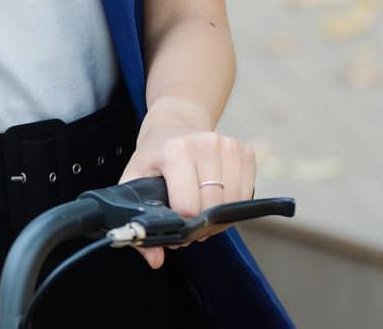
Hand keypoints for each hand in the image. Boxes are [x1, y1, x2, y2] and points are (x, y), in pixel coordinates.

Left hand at [114, 104, 256, 269]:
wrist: (175, 123)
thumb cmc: (155, 155)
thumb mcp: (135, 181)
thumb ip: (138, 221)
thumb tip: (155, 259)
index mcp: (176, 150)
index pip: (188, 206)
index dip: (180, 224)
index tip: (174, 221)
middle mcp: (206, 144)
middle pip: (213, 207)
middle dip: (200, 224)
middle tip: (187, 220)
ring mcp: (228, 146)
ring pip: (233, 204)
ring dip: (218, 218)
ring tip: (201, 210)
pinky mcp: (245, 151)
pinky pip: (247, 195)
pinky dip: (234, 206)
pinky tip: (217, 198)